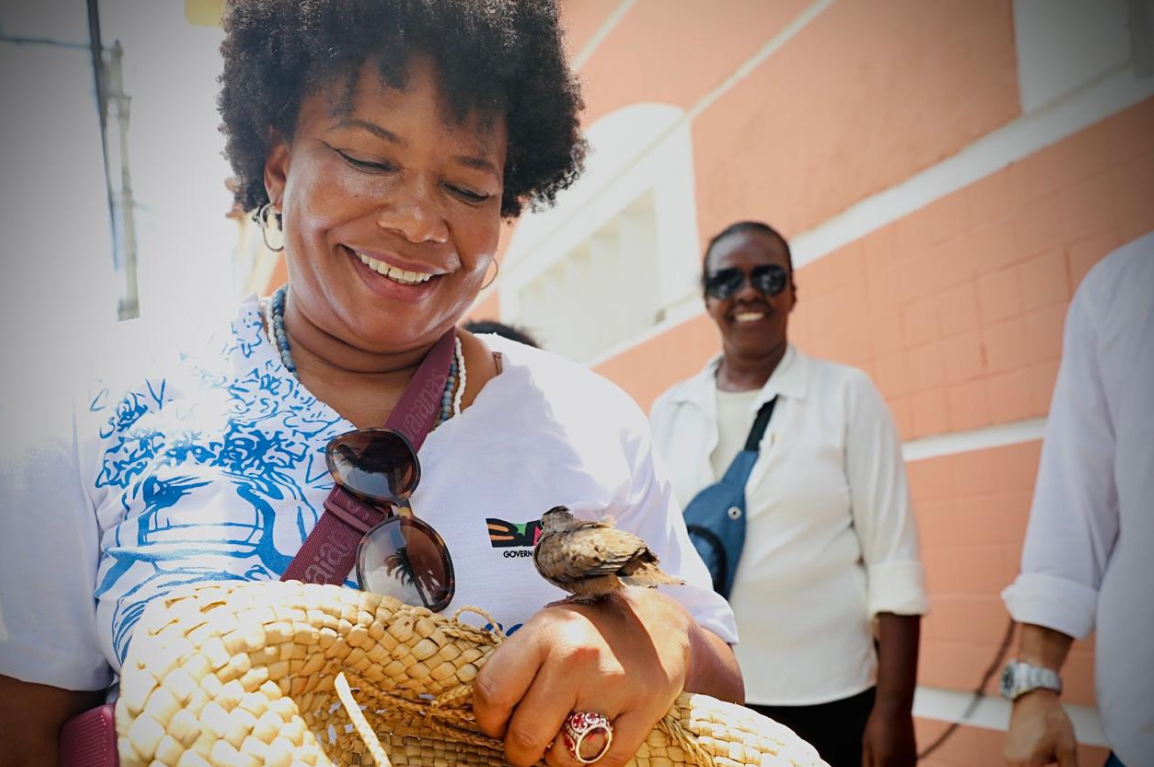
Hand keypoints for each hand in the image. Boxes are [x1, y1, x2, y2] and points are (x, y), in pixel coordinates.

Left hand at [473, 589, 692, 766]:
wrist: (655, 623)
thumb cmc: (588, 632)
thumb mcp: (545, 630)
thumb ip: (515, 669)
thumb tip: (490, 720)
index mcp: (545, 633)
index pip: (493, 694)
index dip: (489, 720)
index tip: (498, 722)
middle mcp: (577, 657)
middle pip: (525, 735)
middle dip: (520, 749)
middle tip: (529, 739)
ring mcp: (613, 685)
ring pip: (564, 757)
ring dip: (558, 756)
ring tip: (565, 732)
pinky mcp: (644, 709)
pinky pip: (603, 764)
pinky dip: (593, 761)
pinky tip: (594, 735)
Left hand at [861, 701, 915, 766]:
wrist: (895, 708)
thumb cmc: (877, 724)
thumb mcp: (867, 743)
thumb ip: (867, 761)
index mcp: (883, 760)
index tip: (872, 766)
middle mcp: (898, 763)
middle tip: (878, 763)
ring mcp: (908, 759)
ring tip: (884, 762)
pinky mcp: (914, 755)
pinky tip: (894, 764)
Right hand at [1004, 690, 1078, 766]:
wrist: (1033, 698)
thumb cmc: (1051, 721)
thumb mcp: (1067, 749)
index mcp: (1027, 764)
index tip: (1061, 765)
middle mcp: (1013, 763)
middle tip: (1059, 763)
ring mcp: (1009, 758)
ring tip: (1054, 761)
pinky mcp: (1009, 752)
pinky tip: (1045, 761)